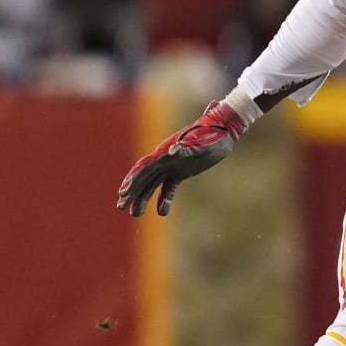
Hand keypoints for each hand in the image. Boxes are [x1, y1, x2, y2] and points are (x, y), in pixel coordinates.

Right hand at [117, 100, 250, 216]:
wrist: (224, 131)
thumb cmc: (213, 135)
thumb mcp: (202, 143)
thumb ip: (188, 148)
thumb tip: (172, 151)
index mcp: (165, 152)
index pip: (144, 167)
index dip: (133, 179)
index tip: (123, 193)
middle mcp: (165, 159)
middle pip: (143, 177)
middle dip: (132, 192)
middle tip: (120, 207)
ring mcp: (172, 166)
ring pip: (152, 184)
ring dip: (143, 198)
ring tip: (135, 214)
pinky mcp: (181, 173)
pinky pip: (169, 187)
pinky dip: (164, 199)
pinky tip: (162, 212)